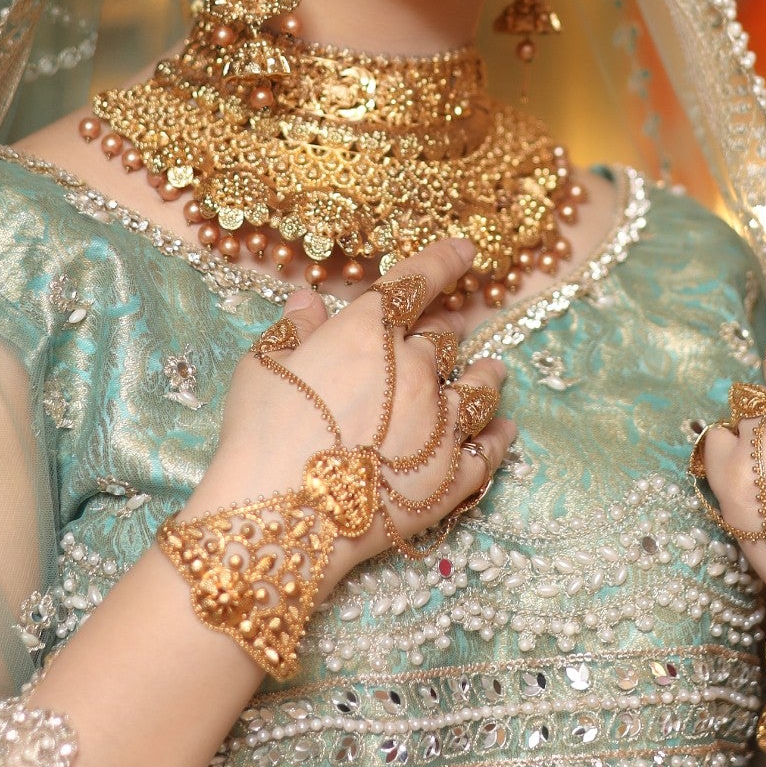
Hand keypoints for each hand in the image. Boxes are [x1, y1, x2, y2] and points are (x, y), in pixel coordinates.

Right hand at [187, 236, 513, 596]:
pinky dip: (499, 435)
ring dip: (486, 375)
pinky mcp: (453, 475)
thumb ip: (293, 330)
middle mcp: (417, 368)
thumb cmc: (261, 436)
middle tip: (451, 329)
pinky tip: (504, 429)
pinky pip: (490, 448)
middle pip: (445, 338)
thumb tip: (309, 302)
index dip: (444, 261)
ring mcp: (442, 422)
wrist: (283, 517)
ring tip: (493, 370)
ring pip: (480, 386)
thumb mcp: (263, 367)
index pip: (417, 281)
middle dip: (447, 330)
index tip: (466, 250)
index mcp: (369, 332)